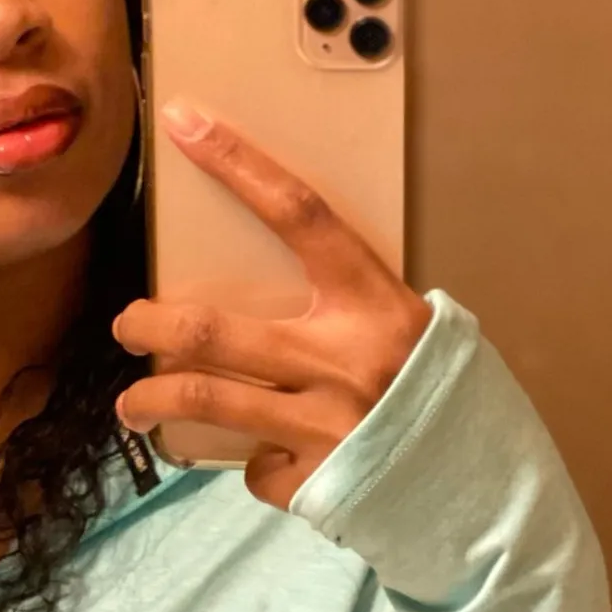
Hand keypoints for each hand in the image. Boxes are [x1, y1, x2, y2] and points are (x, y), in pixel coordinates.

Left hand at [112, 100, 432, 510]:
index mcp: (374, 304)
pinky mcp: (312, 479)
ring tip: (132, 404)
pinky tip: (264, 459)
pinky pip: (253, 465)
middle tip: (127, 324)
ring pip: (204, 399)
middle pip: (209, 330)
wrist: (485, 487)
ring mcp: (322, 423)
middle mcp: (342, 359)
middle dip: (147, 325)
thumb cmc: (439, 393)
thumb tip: (271, 291)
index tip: (184, 124)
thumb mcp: (408, 330)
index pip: (298, 213)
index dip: (238, 164)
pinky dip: (251, 461)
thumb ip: (345, 309)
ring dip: (150, 400)